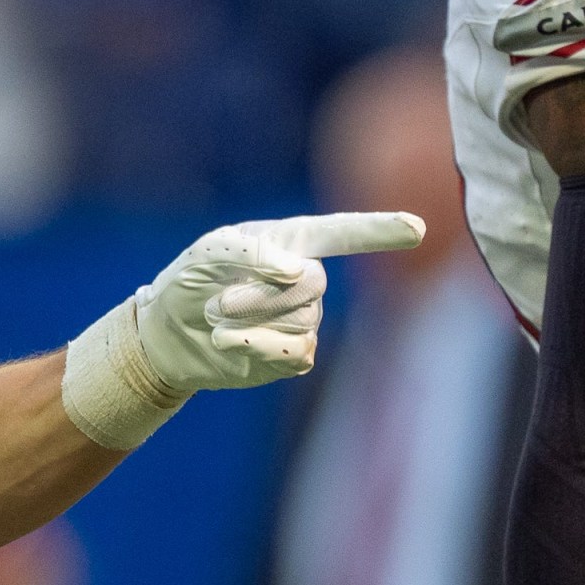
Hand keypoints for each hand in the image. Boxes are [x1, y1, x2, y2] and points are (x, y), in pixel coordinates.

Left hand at [134, 212, 425, 392]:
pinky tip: (227, 343)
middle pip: (313, 284)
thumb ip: (252, 251)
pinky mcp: (291, 355)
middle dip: (261, 295)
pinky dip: (258, 346)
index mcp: (292, 242)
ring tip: (216, 319)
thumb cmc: (191, 281)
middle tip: (219, 302)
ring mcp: (304, 319)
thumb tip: (295, 270)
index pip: (343, 234)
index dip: (380, 231)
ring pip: (301, 320)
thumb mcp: (209, 254)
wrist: (167, 333)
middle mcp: (306, 278)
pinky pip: (296, 352)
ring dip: (249, 320)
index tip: (417, 229)